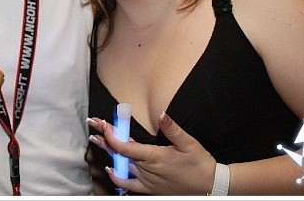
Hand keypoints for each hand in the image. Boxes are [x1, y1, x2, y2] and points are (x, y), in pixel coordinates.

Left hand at [87, 113, 215, 194]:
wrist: (210, 188)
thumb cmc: (200, 165)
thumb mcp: (189, 143)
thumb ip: (172, 129)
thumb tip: (161, 114)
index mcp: (155, 157)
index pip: (125, 147)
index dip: (111, 135)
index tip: (103, 123)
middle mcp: (147, 171)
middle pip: (119, 154)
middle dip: (104, 138)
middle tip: (93, 125)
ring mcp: (147, 182)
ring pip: (121, 167)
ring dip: (108, 153)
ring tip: (96, 140)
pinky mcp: (149, 190)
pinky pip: (128, 185)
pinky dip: (117, 177)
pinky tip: (111, 169)